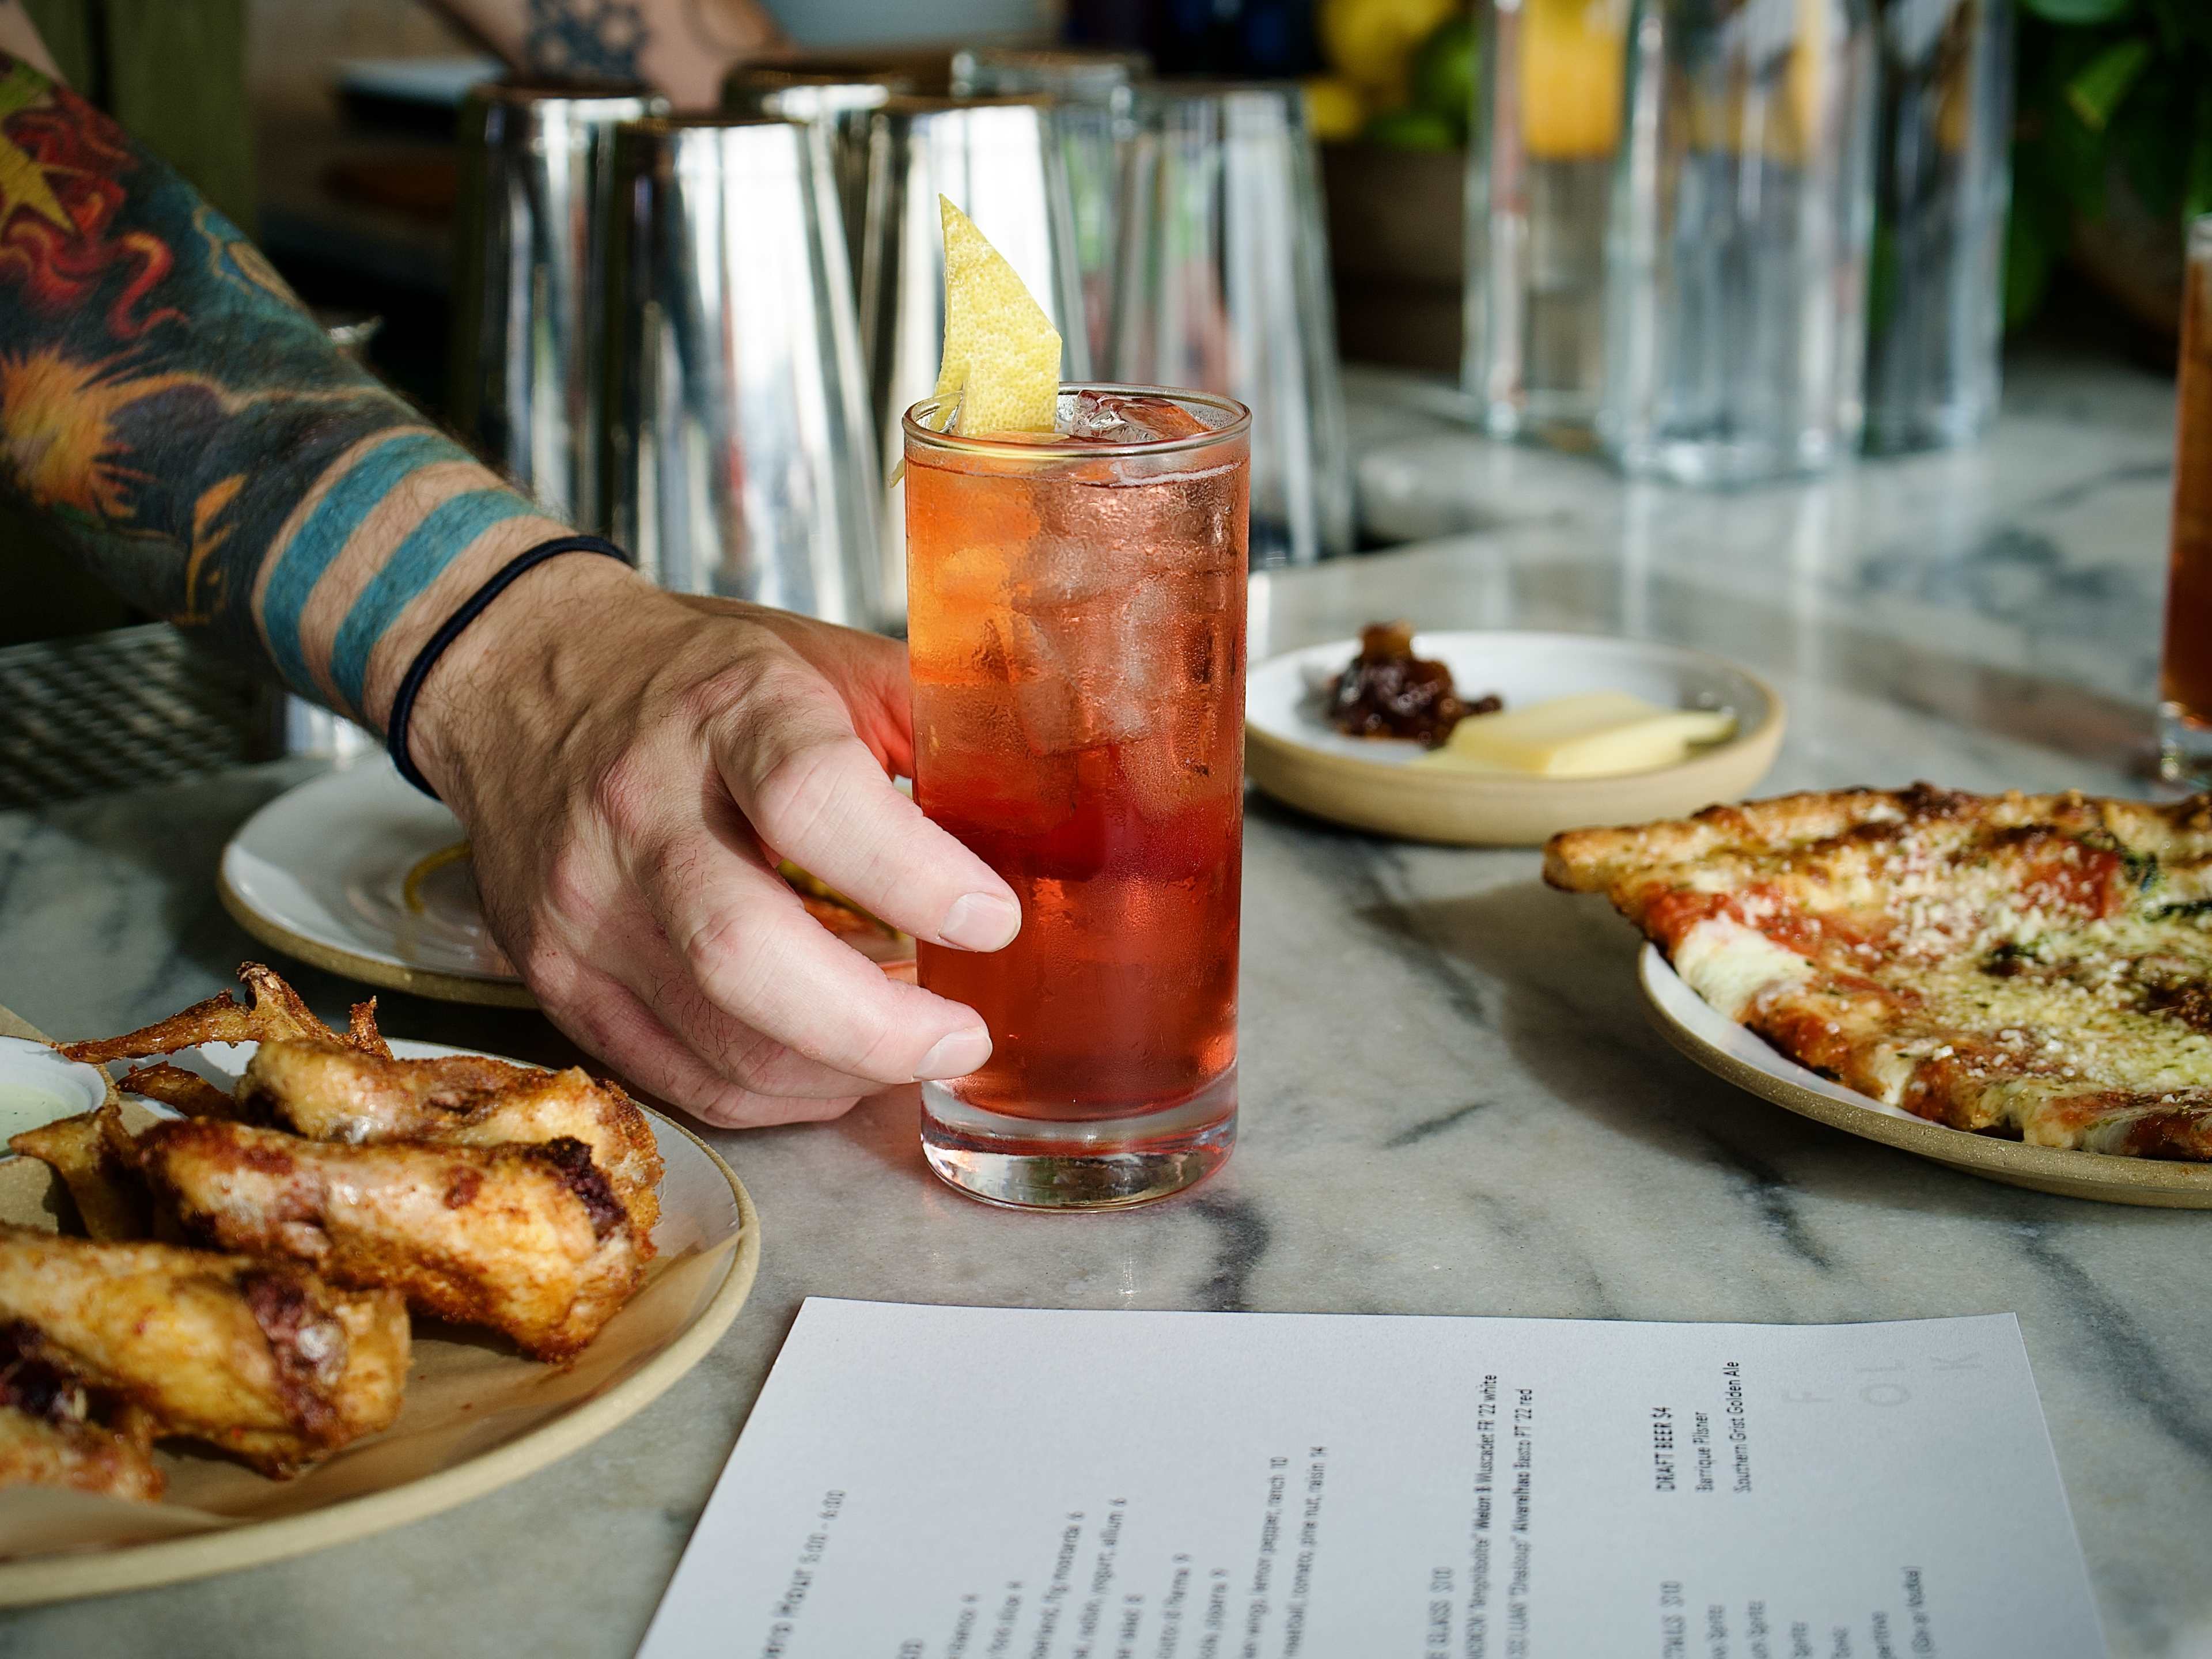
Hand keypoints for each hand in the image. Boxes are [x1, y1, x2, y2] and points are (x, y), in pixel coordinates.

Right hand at [408, 554, 1020, 1126]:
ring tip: (912, 1046)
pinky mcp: (557, 982)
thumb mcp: (823, 662)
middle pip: (747, 952)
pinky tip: (834, 1063)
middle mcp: (638, 811)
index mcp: (724, 711)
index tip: (994, 920)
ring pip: (721, 1040)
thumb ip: (934, 725)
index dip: (914, 875)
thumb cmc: (698, 681)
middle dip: (878, 1026)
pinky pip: (683, 1078)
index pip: (809, 797)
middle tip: (965, 1036)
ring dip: (841, 1069)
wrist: (519, 686)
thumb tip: (1060, 802)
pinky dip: (778, 1091)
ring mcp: (585, 907)